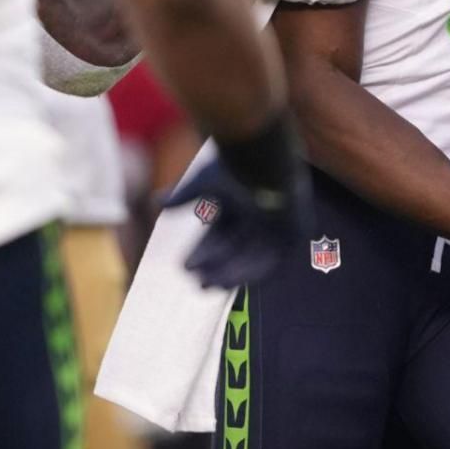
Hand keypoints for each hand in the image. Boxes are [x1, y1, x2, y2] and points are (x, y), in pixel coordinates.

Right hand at [163, 158, 312, 289]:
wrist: (268, 163)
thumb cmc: (236, 168)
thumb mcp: (204, 184)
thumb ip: (183, 195)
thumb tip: (155, 202)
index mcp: (241, 202)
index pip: (219, 235)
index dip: (203, 252)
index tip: (185, 267)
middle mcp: (259, 215)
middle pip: (235, 249)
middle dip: (216, 267)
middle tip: (197, 283)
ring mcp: (277, 225)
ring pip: (252, 258)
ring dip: (230, 274)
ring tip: (208, 285)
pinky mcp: (294, 233)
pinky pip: (274, 261)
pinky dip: (253, 273)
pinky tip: (230, 283)